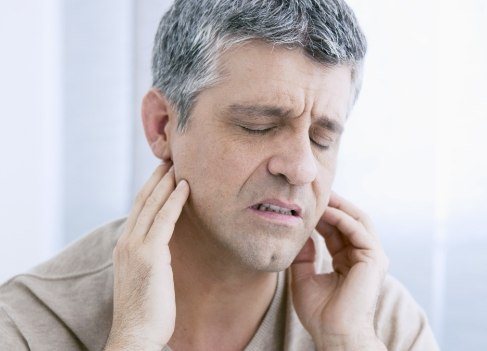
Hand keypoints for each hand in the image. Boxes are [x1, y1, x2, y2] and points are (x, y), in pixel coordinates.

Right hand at [104, 163, 189, 350]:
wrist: (135, 334)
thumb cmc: (144, 310)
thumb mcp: (144, 276)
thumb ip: (151, 257)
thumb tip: (164, 246)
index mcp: (124, 246)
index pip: (138, 209)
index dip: (150, 189)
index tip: (162, 174)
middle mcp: (126, 241)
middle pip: (143, 201)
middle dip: (157, 179)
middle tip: (169, 160)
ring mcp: (136, 246)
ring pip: (153, 204)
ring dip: (166, 183)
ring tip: (178, 165)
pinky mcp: (150, 253)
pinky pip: (165, 219)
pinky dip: (176, 200)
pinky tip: (186, 187)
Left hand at [291, 192, 388, 350]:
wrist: (333, 334)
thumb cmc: (320, 313)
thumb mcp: (303, 278)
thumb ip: (303, 255)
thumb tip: (300, 233)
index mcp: (348, 260)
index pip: (336, 229)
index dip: (321, 214)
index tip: (303, 202)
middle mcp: (362, 256)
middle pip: (349, 220)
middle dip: (332, 204)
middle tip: (313, 190)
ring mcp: (371, 256)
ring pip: (357, 220)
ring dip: (337, 205)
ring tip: (319, 194)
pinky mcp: (374, 258)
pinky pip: (357, 230)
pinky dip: (341, 217)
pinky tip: (324, 211)